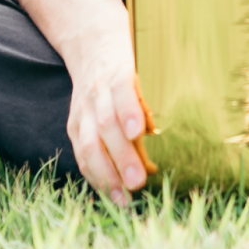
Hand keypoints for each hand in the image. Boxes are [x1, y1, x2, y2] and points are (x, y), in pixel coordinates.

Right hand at [61, 21, 151, 203]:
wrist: (92, 49)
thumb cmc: (130, 70)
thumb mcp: (145, 74)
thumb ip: (154, 102)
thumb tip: (174, 135)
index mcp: (118, 75)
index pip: (122, 90)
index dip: (129, 111)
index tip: (139, 132)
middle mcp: (97, 93)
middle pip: (106, 124)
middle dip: (121, 156)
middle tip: (138, 182)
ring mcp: (83, 110)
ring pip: (89, 144)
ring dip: (106, 174)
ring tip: (124, 199)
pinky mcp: (74, 126)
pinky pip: (82, 154)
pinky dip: (96, 176)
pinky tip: (110, 194)